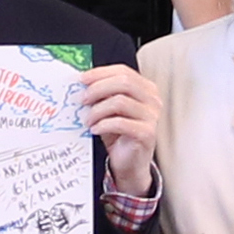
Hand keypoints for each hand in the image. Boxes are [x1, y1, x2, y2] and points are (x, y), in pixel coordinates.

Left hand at [79, 64, 160, 194]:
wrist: (129, 163)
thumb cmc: (119, 134)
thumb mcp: (109, 109)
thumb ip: (102, 94)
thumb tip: (81, 82)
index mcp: (145, 88)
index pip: (123, 71)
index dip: (100, 73)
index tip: (81, 79)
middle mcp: (152, 99)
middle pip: (123, 82)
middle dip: (97, 89)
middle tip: (82, 99)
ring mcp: (152, 116)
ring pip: (120, 101)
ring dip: (97, 110)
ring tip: (87, 120)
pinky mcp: (147, 133)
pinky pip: (120, 123)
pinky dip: (103, 125)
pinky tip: (94, 129)